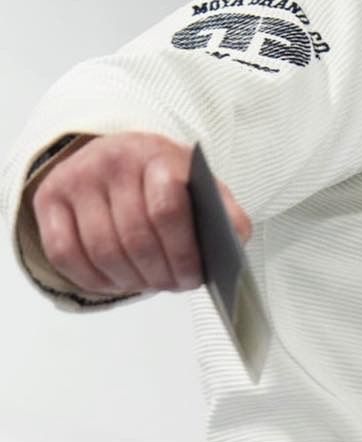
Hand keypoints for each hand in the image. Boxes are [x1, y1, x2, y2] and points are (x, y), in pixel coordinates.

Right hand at [29, 132, 250, 294]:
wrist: (121, 155)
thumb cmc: (167, 181)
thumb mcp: (203, 187)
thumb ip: (225, 214)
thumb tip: (233, 243)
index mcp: (157, 156)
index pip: (167, 210)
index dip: (183, 254)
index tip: (193, 278)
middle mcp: (112, 160)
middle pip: (135, 239)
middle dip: (159, 275)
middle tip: (171, 286)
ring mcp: (76, 177)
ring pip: (102, 251)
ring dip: (130, 281)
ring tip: (148, 284)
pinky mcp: (48, 197)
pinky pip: (63, 253)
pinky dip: (92, 279)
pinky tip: (115, 281)